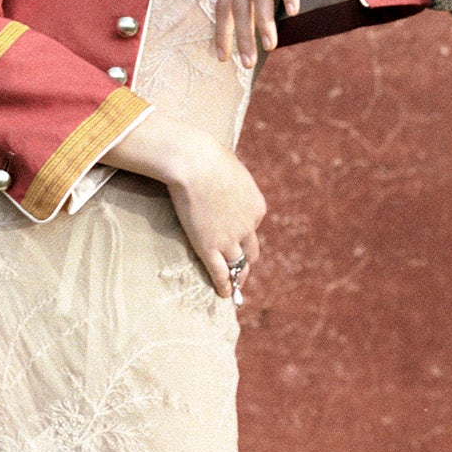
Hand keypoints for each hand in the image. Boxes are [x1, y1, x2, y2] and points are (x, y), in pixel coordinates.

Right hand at [107, 119, 264, 297]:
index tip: (234, 235)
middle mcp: (248, 227)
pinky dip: (223, 286)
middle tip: (241, 268)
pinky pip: (220, 272)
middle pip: (251, 251)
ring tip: (234, 288)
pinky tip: (223, 294)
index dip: (243, 231)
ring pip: (237, 265)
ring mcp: (229, 239)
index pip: (253, 224)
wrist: (195, 163)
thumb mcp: (228, 167)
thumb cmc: (207, 157)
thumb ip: (229, 181)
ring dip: (236, 277)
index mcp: (256, 206)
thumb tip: (219, 177)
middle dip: (245, 260)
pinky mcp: (209, 247)